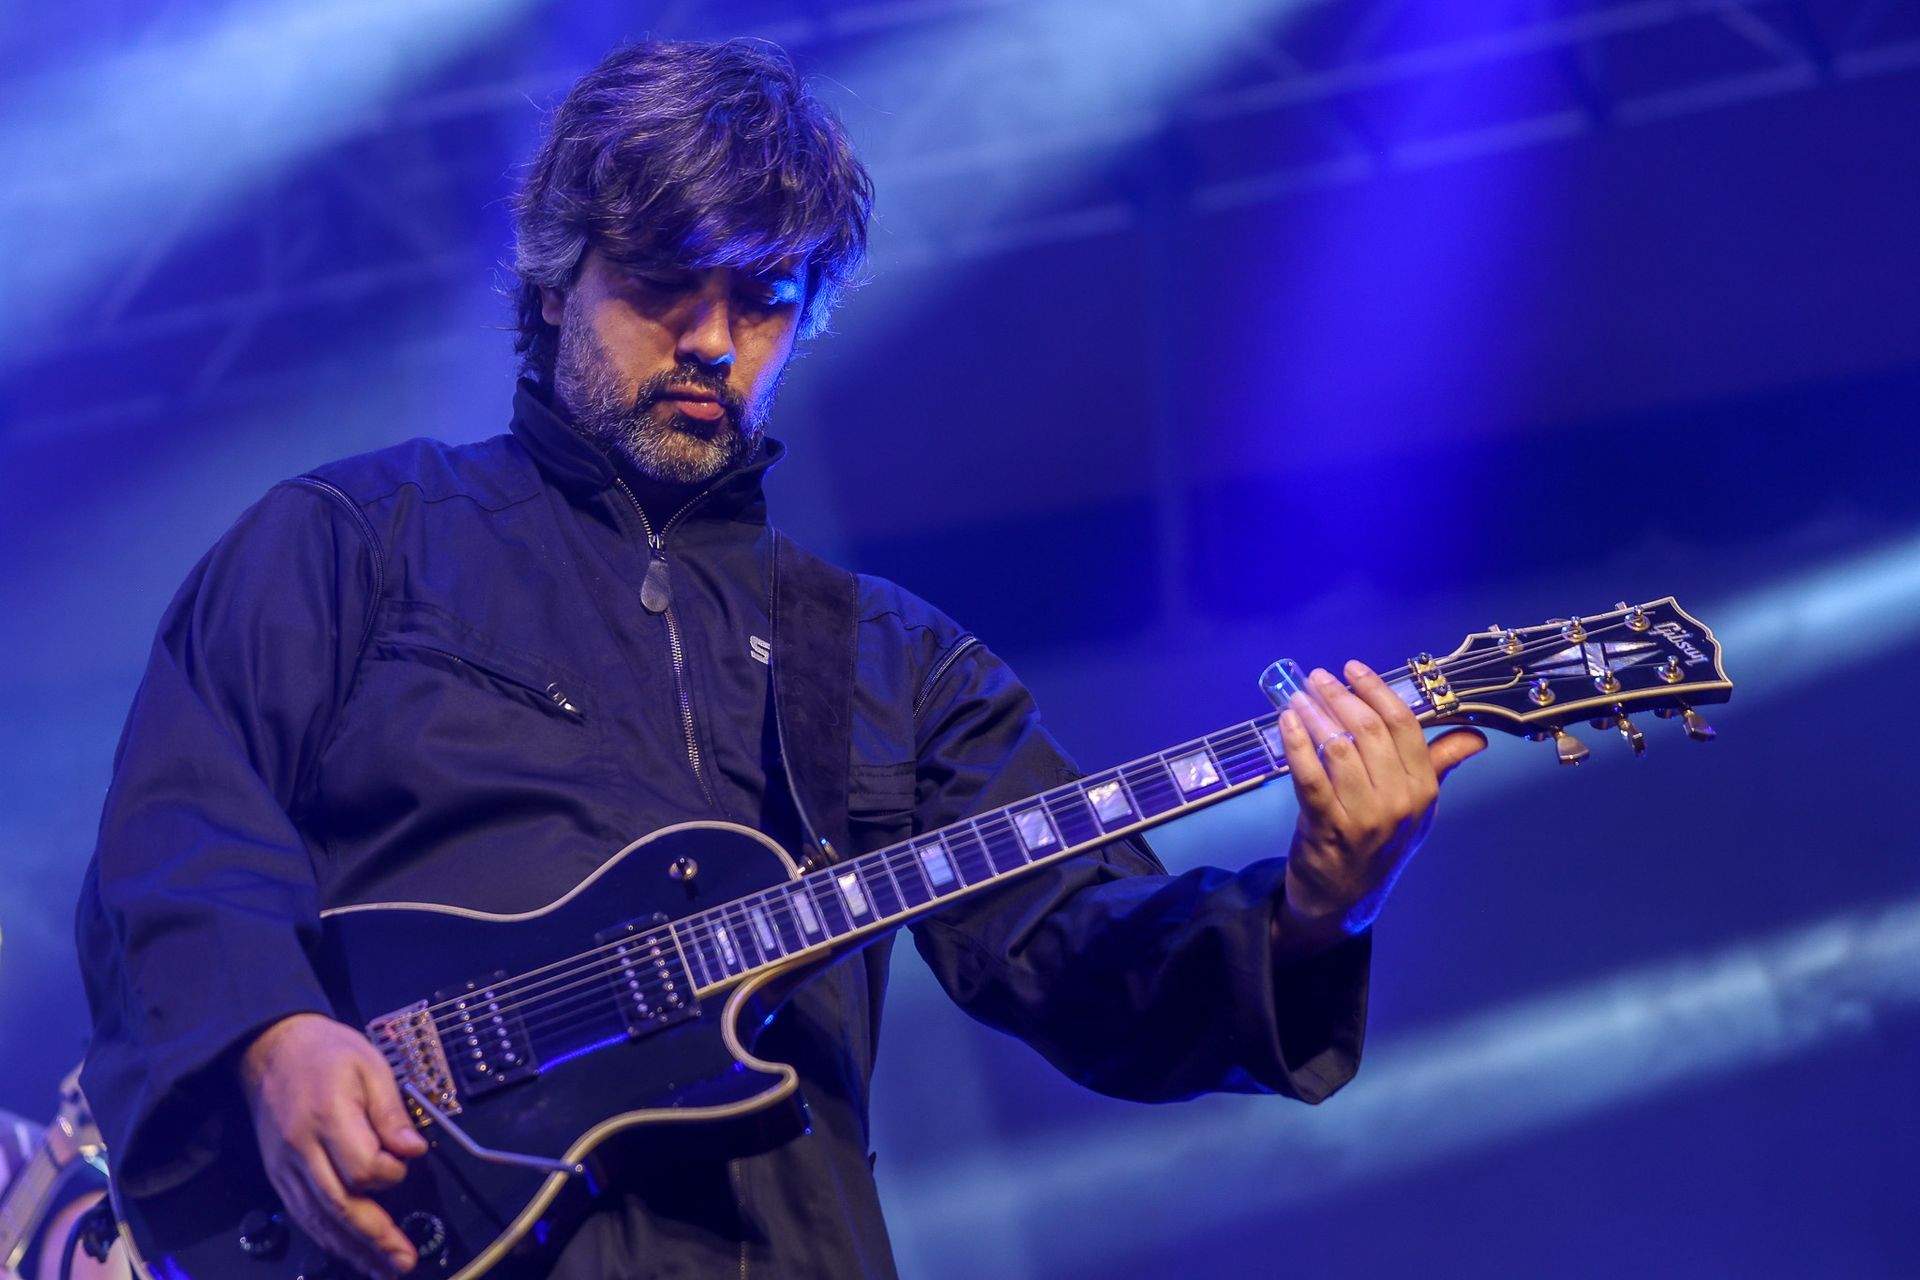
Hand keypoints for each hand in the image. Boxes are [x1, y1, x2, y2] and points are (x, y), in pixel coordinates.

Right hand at [238, 1013, 427, 1276]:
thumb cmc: (328, 1053)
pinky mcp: (278, 1177)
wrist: (272, 1049)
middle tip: (404, 1261)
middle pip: (338, 1205)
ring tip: (383, 1270)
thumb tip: (415, 1151)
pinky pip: (304, 1216)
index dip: (391, 1173)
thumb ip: (391, 1112)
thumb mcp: (370, 1066)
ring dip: (353, 1250)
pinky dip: (329, 1239)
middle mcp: (301, 1150)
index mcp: (327, 1116)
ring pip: (319, 1220)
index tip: (407, 1161)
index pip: (361, 1167)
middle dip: (374, 1238)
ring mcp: (285, 1168)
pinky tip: (351, 1252)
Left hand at [1272, 659, 1485, 955]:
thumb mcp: (1419, 809)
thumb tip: (1474, 737)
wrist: (1345, 899)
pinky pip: (1310, 775)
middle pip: (1369, 730)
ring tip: (1298, 696)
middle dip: (1340, 695)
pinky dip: (1295, 743)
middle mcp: (1399, 801)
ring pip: (1338, 747)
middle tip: (1319, 677)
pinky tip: (1286, 721)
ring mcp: (1364, 817)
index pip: (1404, 725)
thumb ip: (1439, 766)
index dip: (1377, 690)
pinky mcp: (1328, 827)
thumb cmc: (1380, 846)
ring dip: (1314, 714)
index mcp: (1423, 790)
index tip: (1354, 669)